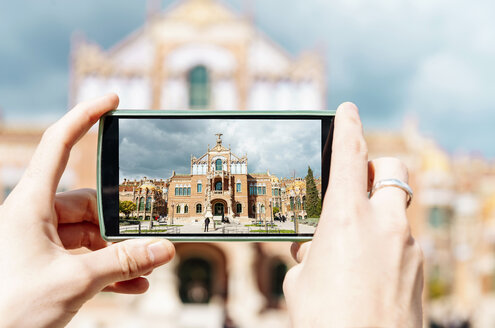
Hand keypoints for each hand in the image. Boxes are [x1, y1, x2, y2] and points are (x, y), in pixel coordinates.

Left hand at [0, 94, 174, 327]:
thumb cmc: (8, 309)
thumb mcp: (73, 281)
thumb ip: (123, 262)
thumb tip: (164, 249)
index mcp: (29, 204)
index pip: (58, 144)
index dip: (85, 116)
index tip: (111, 101)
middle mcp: (35, 216)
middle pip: (89, 203)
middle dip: (120, 225)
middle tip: (149, 240)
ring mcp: (41, 240)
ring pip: (91, 234)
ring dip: (118, 252)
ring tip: (145, 269)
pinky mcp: (48, 262)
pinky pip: (85, 257)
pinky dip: (109, 268)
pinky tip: (133, 284)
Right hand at [283, 103, 422, 326]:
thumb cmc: (324, 319)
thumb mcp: (301, 281)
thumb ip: (310, 253)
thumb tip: (314, 249)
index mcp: (347, 219)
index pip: (351, 155)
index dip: (348, 126)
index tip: (348, 110)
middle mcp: (385, 225)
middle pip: (393, 170)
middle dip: (377, 167)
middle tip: (357, 183)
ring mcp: (409, 248)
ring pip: (398, 212)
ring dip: (378, 217)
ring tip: (353, 247)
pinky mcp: (420, 272)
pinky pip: (403, 245)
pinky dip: (385, 249)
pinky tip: (368, 276)